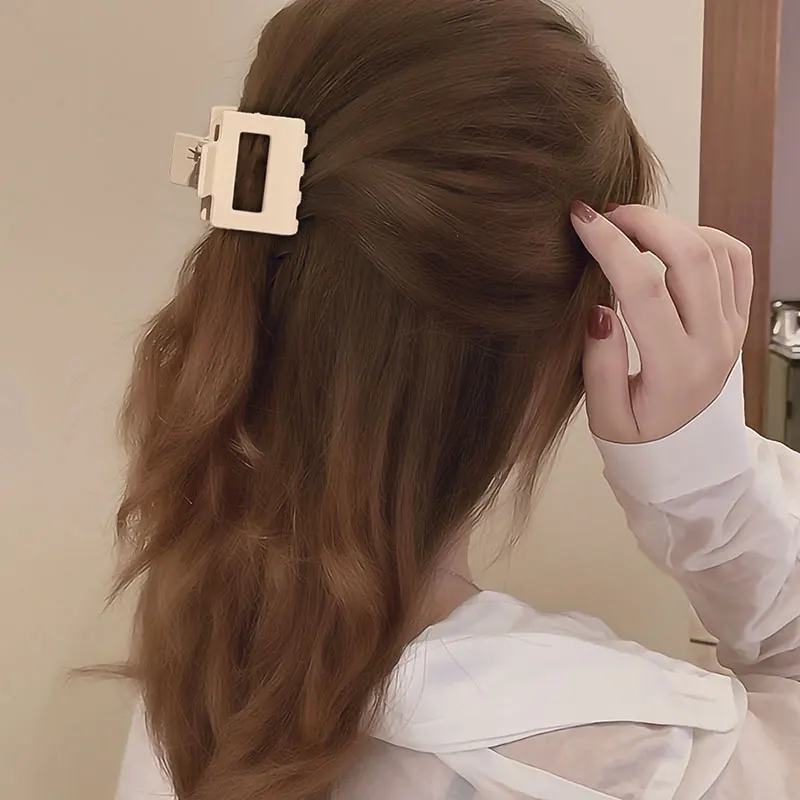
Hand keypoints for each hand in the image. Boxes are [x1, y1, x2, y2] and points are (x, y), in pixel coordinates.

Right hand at [570, 203, 753, 443]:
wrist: (686, 450)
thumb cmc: (639, 434)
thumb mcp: (606, 417)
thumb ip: (599, 366)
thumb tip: (598, 310)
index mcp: (676, 370)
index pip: (643, 290)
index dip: (609, 246)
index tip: (581, 219)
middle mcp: (714, 344)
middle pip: (689, 255)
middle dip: (643, 221)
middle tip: (605, 215)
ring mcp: (733, 328)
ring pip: (716, 249)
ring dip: (671, 226)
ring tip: (631, 230)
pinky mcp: (740, 318)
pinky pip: (737, 259)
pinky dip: (704, 237)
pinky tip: (670, 245)